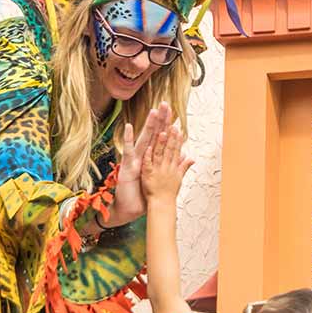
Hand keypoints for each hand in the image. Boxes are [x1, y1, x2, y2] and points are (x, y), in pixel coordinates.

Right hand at [107, 103, 172, 226]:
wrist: (130, 208)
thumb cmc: (142, 194)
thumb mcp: (159, 177)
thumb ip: (173, 165)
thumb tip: (184, 155)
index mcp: (151, 157)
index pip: (161, 138)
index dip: (167, 125)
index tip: (173, 113)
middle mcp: (143, 155)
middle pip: (153, 134)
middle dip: (160, 119)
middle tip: (165, 104)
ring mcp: (134, 159)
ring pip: (143, 139)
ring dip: (148, 125)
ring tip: (153, 111)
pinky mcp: (127, 165)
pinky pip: (128, 151)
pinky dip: (128, 139)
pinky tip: (129, 127)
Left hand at [141, 126, 192, 203]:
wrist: (161, 207)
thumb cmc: (168, 194)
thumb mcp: (178, 178)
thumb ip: (183, 167)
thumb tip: (191, 159)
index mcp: (172, 167)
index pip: (175, 150)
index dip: (177, 139)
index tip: (178, 128)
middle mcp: (166, 167)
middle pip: (169, 149)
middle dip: (171, 137)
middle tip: (173, 125)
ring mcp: (157, 171)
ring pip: (159, 154)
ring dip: (161, 143)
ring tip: (162, 132)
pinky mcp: (147, 176)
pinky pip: (147, 165)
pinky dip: (148, 157)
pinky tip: (148, 148)